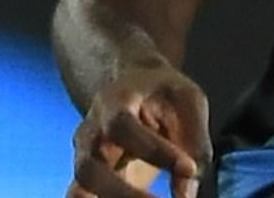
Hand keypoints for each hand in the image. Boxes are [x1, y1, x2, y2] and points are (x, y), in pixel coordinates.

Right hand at [68, 61, 211, 197]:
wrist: (132, 86)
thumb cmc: (161, 93)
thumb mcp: (188, 101)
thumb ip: (193, 143)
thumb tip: (187, 193)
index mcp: (114, 102)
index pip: (123, 126)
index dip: (155, 150)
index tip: (189, 168)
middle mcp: (91, 133)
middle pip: (89, 168)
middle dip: (124, 193)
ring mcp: (84, 159)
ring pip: (80, 191)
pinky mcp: (87, 181)